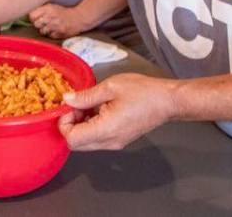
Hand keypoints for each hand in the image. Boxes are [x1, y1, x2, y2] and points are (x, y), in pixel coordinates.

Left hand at [29, 3, 87, 38]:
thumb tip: (29, 15)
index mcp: (49, 8)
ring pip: (42, 31)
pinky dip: (52, 34)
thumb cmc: (63, 13)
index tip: (36, 18)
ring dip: (45, 30)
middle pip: (36, 24)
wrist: (79, 18)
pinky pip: (50, 36)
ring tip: (51, 26)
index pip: (32, 15)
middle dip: (38, 24)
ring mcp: (56, 26)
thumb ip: (41, 10)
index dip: (33, 18)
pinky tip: (56, 30)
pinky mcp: (59, 33)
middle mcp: (51, 17)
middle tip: (44, 23)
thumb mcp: (52, 7)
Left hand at [58, 73, 178, 150]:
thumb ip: (86, 96)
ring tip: (90, 105)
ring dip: (81, 125)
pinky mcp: (119, 140)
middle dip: (71, 125)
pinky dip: (91, 126)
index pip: (72, 140)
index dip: (64, 124)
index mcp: (106, 129)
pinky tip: (98, 109)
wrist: (167, 101)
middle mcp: (109, 142)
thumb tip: (67, 100)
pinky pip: (97, 139)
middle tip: (78, 105)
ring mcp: (115, 143)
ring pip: (86, 142)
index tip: (70, 107)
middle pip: (77, 144)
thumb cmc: (143, 92)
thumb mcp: (111, 87)